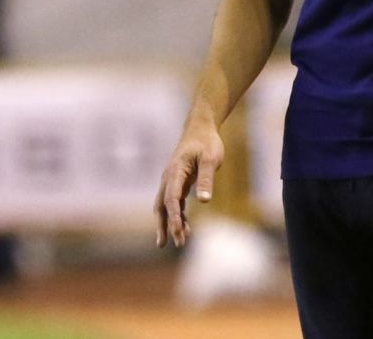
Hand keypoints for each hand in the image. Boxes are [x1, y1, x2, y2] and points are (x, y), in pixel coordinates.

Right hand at [153, 118, 224, 247]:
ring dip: (171, 223)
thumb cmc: (206, 142)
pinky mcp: (178, 183)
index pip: (171, 199)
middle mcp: (169, 178)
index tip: (179, 233)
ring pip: (166, 206)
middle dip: (166, 226)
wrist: (200, 129)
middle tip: (174, 243)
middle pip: (162, 206)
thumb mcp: (211, 159)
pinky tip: (185, 227)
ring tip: (180, 241)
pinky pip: (174, 203)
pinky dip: (177, 215)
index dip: (174, 217)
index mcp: (175, 171)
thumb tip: (204, 200)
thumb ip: (206, 178)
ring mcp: (172, 181)